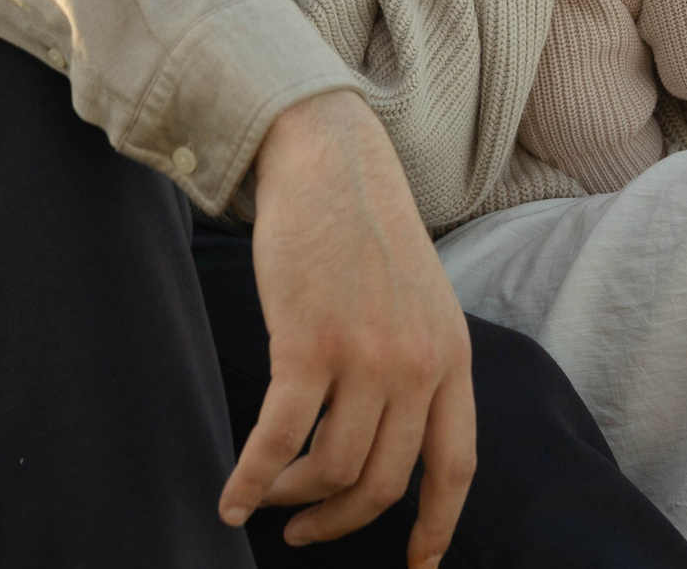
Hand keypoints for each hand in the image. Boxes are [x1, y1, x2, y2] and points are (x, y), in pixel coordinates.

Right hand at [223, 91, 475, 565]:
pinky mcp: (308, 344)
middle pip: (382, 482)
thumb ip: (421, 360)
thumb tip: (392, 431)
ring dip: (290, 498)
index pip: (456, 466)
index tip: (417, 566)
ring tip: (264, 498)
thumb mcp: (420, 296)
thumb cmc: (362, 225)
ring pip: (330, 470)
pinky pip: (279, 440)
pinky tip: (230, 497)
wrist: (326, 158)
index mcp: (452, 355)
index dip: (436, 527)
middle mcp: (419, 364)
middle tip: (302, 531)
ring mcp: (366, 356)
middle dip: (339, 521)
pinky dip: (251, 479)